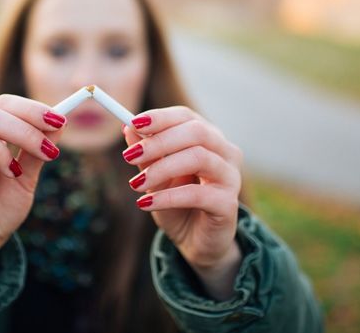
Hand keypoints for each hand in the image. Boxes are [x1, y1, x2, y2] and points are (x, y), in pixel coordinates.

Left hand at [122, 106, 243, 299]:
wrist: (195, 242)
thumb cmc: (177, 204)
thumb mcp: (155, 177)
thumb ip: (146, 154)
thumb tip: (128, 127)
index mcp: (208, 139)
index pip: (186, 117)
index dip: (160, 118)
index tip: (133, 123)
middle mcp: (225, 152)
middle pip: (197, 132)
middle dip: (159, 141)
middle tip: (129, 156)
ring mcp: (230, 177)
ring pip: (199, 158)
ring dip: (162, 168)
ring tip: (136, 184)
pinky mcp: (228, 204)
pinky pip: (197, 194)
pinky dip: (168, 196)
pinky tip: (146, 204)